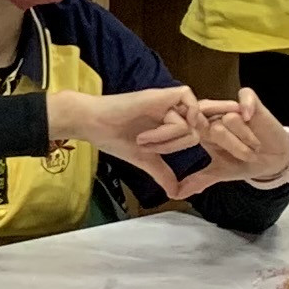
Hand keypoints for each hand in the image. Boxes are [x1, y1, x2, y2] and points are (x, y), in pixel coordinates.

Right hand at [47, 83, 204, 179]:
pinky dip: (175, 120)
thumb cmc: (113, 138)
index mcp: (170, 122)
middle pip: (197, 131)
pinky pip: (186, 99)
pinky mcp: (159, 94)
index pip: (198, 132)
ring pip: (190, 123)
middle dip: (172, 146)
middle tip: (145, 147)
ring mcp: (166, 102)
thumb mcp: (144, 159)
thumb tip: (176, 193)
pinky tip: (154, 128)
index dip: (188, 142)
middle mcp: (171, 110)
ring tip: (141, 139)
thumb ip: (163, 172)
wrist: (91, 123)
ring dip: (166, 138)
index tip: (163, 152)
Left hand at [159, 88, 288, 198]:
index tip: (200, 143)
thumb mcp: (220, 173)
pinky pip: (245, 96)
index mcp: (203, 131)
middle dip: (228, 142)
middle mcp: (216, 117)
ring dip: (244, 137)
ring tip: (255, 147)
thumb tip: (175, 194)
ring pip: (229, 116)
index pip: (190, 125)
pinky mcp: (251, 104)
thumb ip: (198, 180)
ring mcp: (233, 109)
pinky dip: (246, 104)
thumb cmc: (243, 163)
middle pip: (211, 122)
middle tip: (245, 156)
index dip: (193, 132)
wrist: (272, 160)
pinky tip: (249, 116)